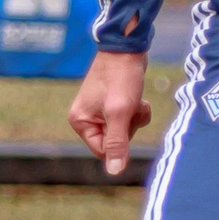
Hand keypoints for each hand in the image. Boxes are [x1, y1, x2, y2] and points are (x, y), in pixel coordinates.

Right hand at [68, 50, 152, 176]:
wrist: (128, 46)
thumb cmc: (121, 77)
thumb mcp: (120, 113)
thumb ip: (117, 143)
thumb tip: (115, 172)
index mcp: (80, 121)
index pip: (104, 151)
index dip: (120, 140)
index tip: (125, 120)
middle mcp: (86, 117)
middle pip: (115, 141)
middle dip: (129, 126)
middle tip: (130, 106)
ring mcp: (99, 110)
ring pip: (124, 130)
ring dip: (135, 117)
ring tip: (135, 99)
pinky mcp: (112, 102)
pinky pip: (128, 118)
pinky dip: (137, 110)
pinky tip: (138, 96)